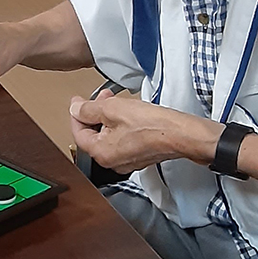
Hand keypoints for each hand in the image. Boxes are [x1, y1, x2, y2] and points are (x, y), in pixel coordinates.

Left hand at [69, 91, 222, 173]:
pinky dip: (121, 125)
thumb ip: (88, 109)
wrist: (182, 134)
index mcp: (100, 153)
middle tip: (102, 97)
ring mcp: (125, 161)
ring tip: (117, 102)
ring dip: (108, 117)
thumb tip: (75, 109)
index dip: (77, 113)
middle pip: (93, 134)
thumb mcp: (112, 109)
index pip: (78, 132)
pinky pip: (121, 140)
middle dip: (95, 113)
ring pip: (107, 136)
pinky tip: (129, 113)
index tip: (78, 101)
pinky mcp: (138, 156)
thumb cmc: (152, 125)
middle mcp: (110, 162)